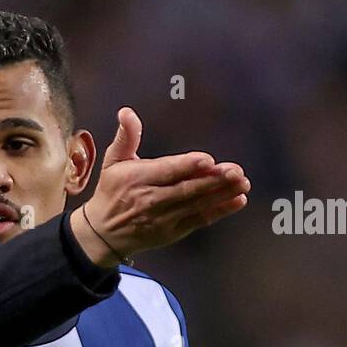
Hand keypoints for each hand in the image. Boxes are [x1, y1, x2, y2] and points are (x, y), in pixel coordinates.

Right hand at [70, 107, 249, 266]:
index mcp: (137, 179)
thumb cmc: (111, 192)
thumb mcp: (113, 162)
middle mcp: (151, 199)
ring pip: (196, 205)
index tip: (207, 160)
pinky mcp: (173, 232)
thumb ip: (126, 137)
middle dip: (213, 181)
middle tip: (236, 171)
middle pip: (186, 189)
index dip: (187, 166)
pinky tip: (236, 202)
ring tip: (243, 184)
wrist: (103, 234)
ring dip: (221, 194)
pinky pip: (199, 220)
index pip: (166, 171)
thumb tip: (126, 112)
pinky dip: (218, 212)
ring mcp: (163, 218)